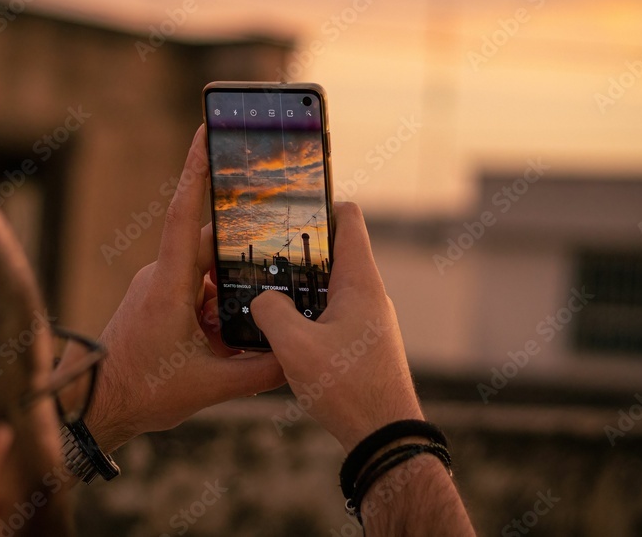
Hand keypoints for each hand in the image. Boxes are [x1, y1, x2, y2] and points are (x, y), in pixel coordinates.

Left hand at [87, 125, 285, 449]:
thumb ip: (260, 371)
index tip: (206, 130)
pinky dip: (217, 305)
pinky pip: (196, 289)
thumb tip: (298, 356)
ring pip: (207, 270)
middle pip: (212, 245)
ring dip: (231, 291)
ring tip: (252, 317)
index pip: (185, 214)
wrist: (96, 407)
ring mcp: (159, 286)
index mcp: (169, 284)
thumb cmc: (142, 390)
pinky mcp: (159, 300)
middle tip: (282, 249)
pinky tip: (231, 335)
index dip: (197, 171)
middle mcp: (162, 276)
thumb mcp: (210, 387)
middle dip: (244, 253)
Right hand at [250, 202, 421, 451]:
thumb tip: (263, 300)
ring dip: (299, 285)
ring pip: (329, 285)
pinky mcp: (361, 341)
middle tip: (258, 249)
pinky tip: (279, 328)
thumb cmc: (348, 388)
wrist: (383, 437)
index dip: (319, 204)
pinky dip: (307, 311)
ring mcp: (367, 318)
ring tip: (261, 287)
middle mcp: (368, 293)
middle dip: (297, 248)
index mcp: (360, 281)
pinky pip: (330, 312)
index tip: (286, 205)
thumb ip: (271, 312)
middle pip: (333, 251)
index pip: (348, 218)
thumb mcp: (295, 348)